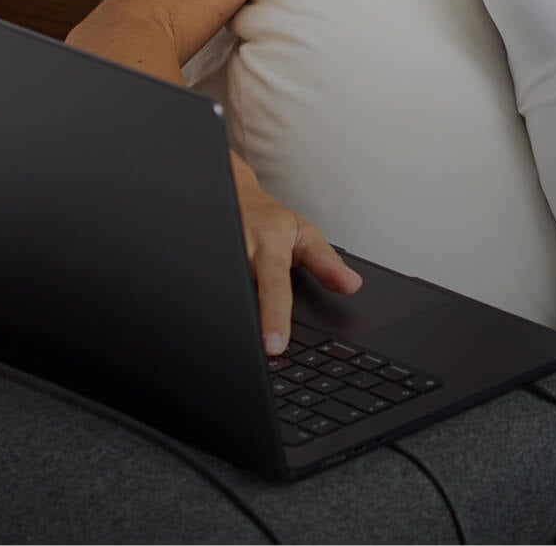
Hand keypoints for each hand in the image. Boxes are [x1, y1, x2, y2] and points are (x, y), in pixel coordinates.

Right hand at [230, 151, 362, 355]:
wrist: (233, 199)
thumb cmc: (268, 222)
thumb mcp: (303, 235)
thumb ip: (326, 263)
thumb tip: (352, 284)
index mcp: (267, 248)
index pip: (273, 287)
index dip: (273, 317)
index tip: (274, 346)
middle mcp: (239, 254)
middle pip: (242, 299)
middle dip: (248, 328)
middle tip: (259, 355)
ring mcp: (219, 263)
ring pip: (224, 300)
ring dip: (234, 323)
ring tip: (244, 344)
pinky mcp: (203, 268)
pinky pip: (212, 296)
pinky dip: (221, 314)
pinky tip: (229, 328)